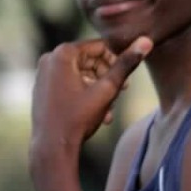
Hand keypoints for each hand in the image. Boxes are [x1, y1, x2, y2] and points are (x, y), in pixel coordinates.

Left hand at [30, 36, 152, 155]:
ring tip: (110, 106)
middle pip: (91, 60)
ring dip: (100, 87)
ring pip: (83, 72)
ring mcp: (44, 73)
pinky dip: (86, 92)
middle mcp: (50, 58)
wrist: (52, 149)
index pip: (101, 47)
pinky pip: (71, 81)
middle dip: (108, 76)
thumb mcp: (108, 89)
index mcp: (63, 53)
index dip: (117, 61)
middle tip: (122, 92)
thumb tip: (146, 41)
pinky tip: (98, 111)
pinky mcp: (43, 87)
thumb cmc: (78, 118)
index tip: (126, 78)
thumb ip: (127, 64)